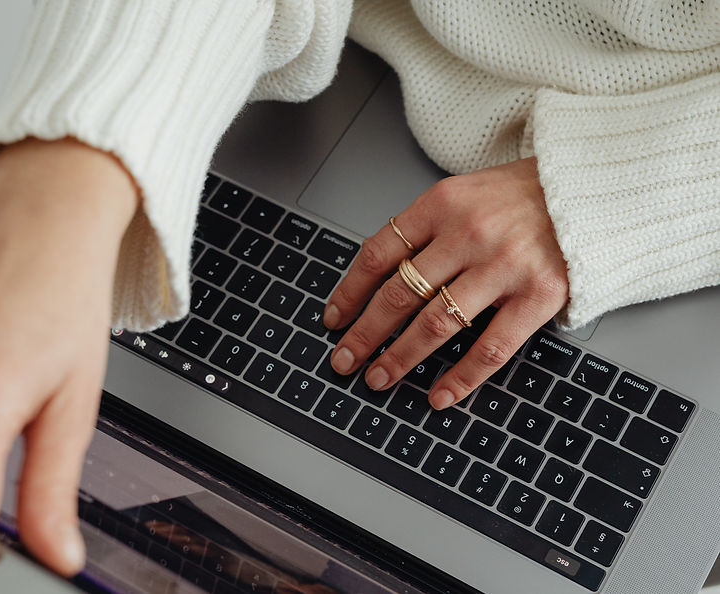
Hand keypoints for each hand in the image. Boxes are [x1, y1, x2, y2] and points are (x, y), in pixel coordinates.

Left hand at [324, 157, 567, 408]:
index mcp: (441, 204)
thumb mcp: (463, 194)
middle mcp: (468, 233)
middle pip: (399, 294)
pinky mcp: (539, 295)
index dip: (350, 292)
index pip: (378, 254)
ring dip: (400, 357)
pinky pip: (490, 347)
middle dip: (364, 334)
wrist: (594, 186)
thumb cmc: (521, 195)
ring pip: (436, 323)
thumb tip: (378, 280)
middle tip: (343, 360)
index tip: (333, 319)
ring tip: (377, 378)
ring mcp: (504, 265)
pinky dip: (461, 377)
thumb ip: (425, 231)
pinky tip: (439, 396)